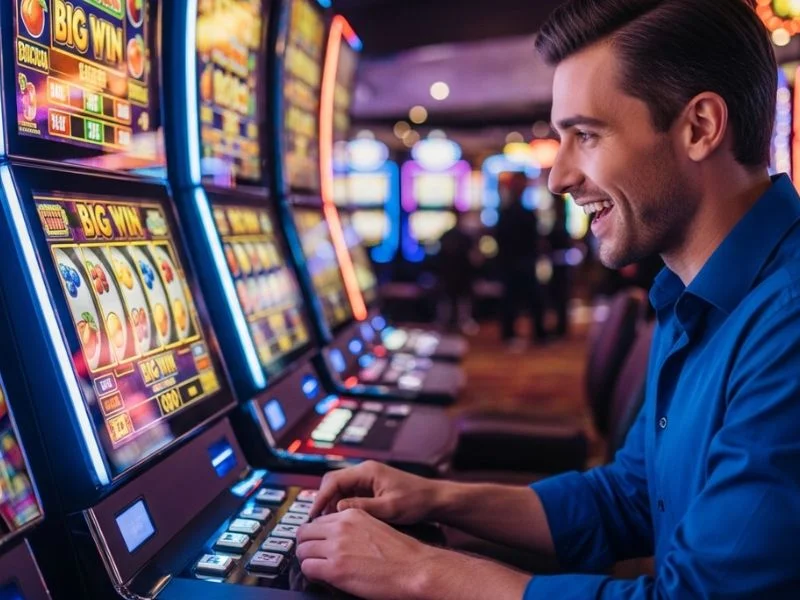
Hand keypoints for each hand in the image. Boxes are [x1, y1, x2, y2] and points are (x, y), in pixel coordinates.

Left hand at [297, 509, 531, 599]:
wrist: (415, 568)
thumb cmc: (402, 552)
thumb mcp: (376, 526)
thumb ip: (354, 527)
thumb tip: (338, 538)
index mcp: (352, 514)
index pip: (318, 519)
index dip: (315, 534)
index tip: (317, 542)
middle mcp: (341, 526)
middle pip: (304, 532)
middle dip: (306, 545)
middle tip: (312, 556)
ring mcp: (336, 546)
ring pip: (302, 549)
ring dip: (307, 559)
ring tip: (317, 567)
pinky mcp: (335, 568)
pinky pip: (307, 568)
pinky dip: (311, 573)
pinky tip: (322, 577)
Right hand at [309, 460, 438, 524]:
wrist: (434, 499)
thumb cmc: (416, 501)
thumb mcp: (389, 507)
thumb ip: (363, 508)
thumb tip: (338, 509)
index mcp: (367, 471)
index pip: (334, 480)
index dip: (320, 497)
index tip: (313, 515)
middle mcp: (364, 471)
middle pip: (333, 483)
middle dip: (324, 501)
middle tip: (318, 522)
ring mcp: (367, 479)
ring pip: (340, 490)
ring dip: (332, 505)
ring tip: (328, 525)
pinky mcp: (370, 488)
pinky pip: (349, 495)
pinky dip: (342, 507)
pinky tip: (342, 522)